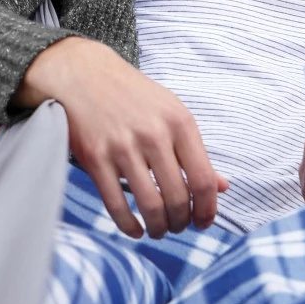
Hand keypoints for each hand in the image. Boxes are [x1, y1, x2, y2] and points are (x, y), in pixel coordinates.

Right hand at [16, 37, 225, 240]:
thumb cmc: (132, 95)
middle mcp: (154, 135)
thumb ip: (195, 151)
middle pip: (178, 198)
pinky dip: (129, 225)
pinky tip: (135, 229)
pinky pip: (116, 204)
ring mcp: (122, 147)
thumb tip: (222, 187)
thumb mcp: (171, 112)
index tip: (204, 222)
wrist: (83, 74)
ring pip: (150, 206)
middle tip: (178, 228)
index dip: (207, 210)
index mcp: (179, 122)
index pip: (203, 180)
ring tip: (158, 230)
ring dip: (158, 228)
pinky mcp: (95, 157)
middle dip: (181, 223)